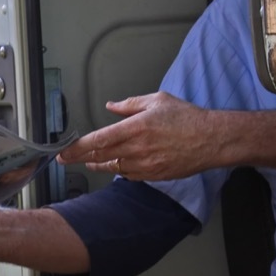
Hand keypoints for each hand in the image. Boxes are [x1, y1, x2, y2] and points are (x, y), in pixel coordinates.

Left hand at [57, 92, 217, 180]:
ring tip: (89, 161)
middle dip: (79, 157)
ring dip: (99, 164)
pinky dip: (119, 170)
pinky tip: (116, 165)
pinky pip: (129, 175)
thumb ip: (130, 104)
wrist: (211, 140)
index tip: (64, 151)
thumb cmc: (187, 118)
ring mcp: (145, 165)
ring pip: (113, 167)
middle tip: (65, 159)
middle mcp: (138, 148)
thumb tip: (111, 107)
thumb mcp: (157, 100)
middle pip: (100, 156)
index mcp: (136, 127)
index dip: (78, 147)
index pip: (99, 140)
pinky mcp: (154, 175)